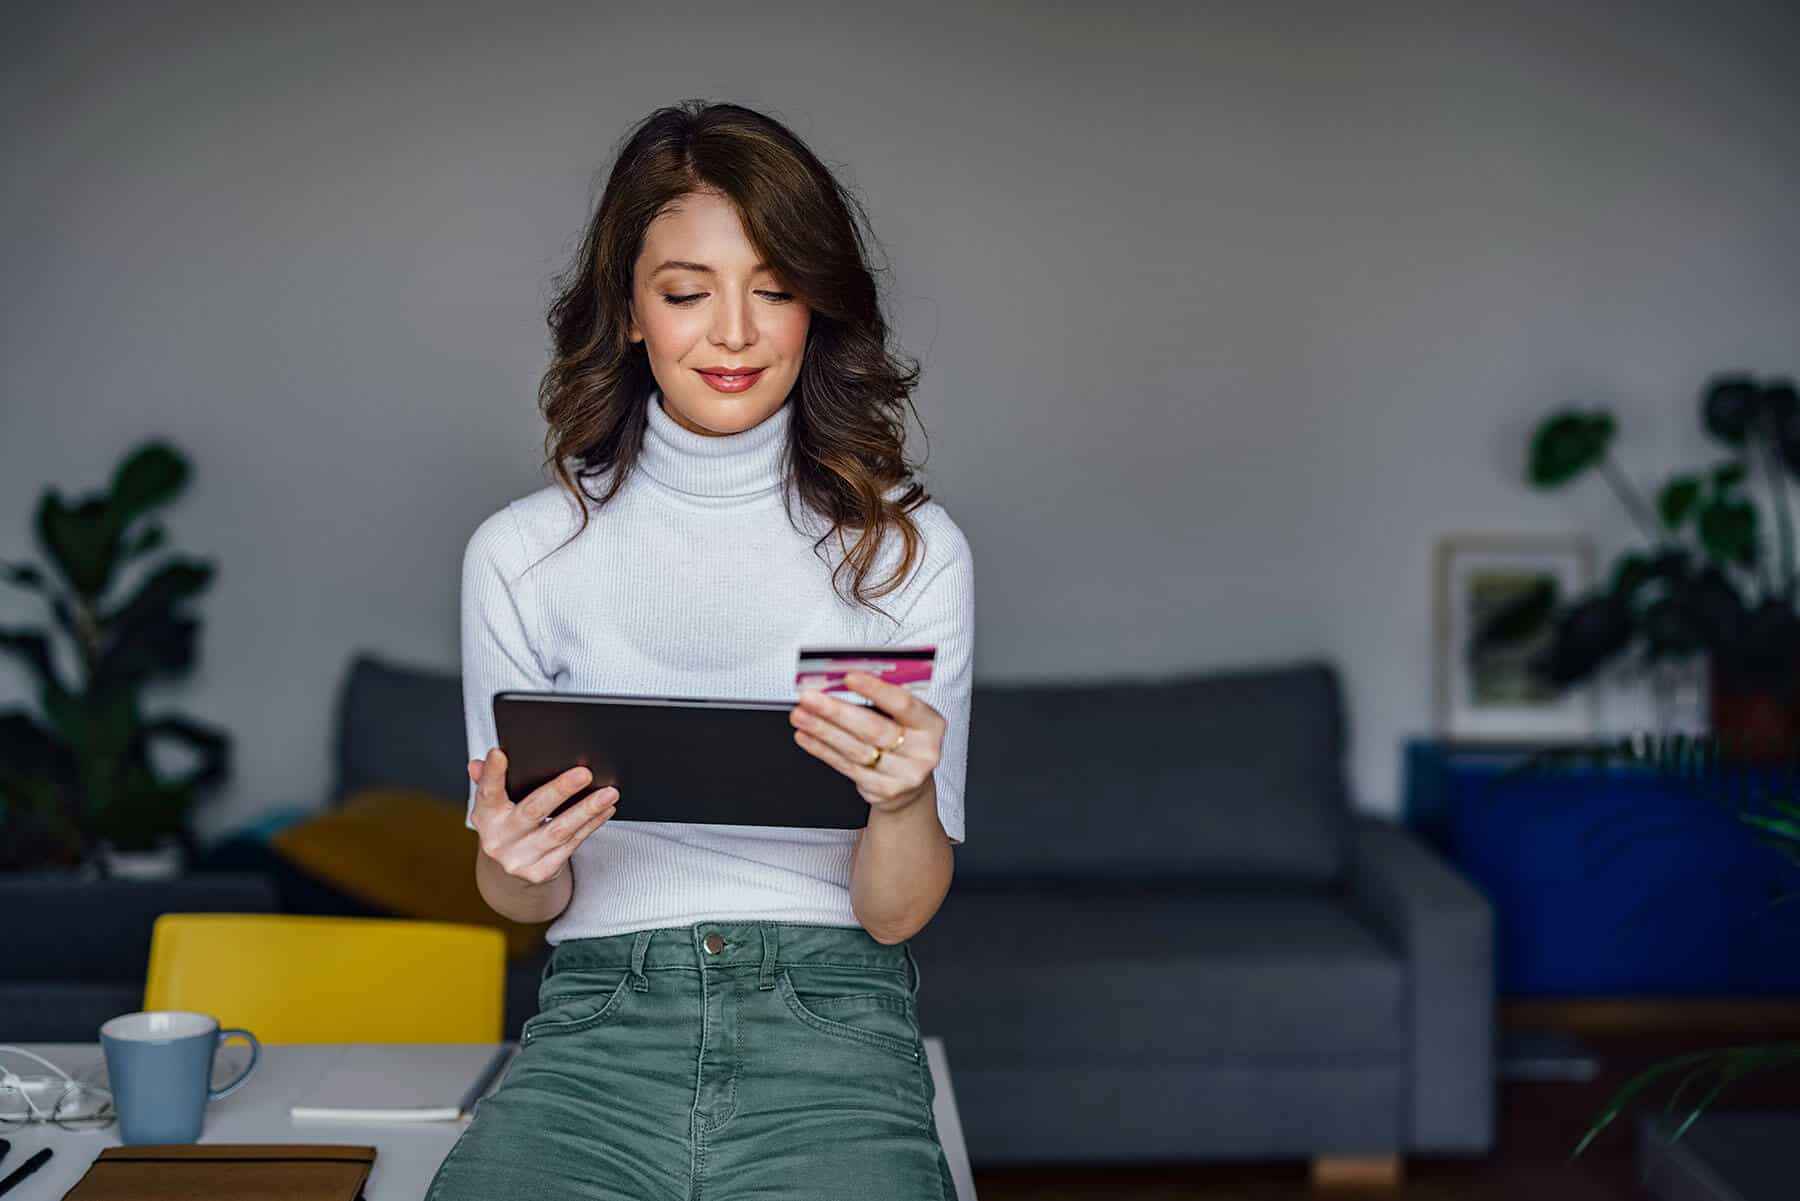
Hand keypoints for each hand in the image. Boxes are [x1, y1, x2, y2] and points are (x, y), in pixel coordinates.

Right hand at [468, 749, 618, 885]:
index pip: (487, 792)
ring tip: (609, 793)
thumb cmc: (508, 826)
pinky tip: (605, 810)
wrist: (511, 871)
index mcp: (486, 816)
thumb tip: (478, 764)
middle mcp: (499, 840)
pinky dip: (591, 825)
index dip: (492, 773)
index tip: (499, 754)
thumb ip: (489, 782)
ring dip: (587, 810)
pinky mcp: (541, 872)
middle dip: (560, 790)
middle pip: (533, 811)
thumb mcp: (494, 806)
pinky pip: (572, 844)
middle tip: (584, 773)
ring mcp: (520, 859)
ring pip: (559, 831)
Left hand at [789, 671, 943, 814]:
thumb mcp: (904, 716)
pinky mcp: (883, 790)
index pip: (902, 703)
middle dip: (836, 711)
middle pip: (874, 729)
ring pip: (856, 749)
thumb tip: (841, 679)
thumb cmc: (904, 739)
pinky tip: (808, 737)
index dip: (874, 689)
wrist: (910, 783)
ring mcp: (904, 775)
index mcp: (931, 724)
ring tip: (801, 716)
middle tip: (810, 698)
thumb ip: (881, 699)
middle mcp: (922, 751)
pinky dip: (822, 750)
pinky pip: (847, 767)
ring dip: (823, 731)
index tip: (848, 677)